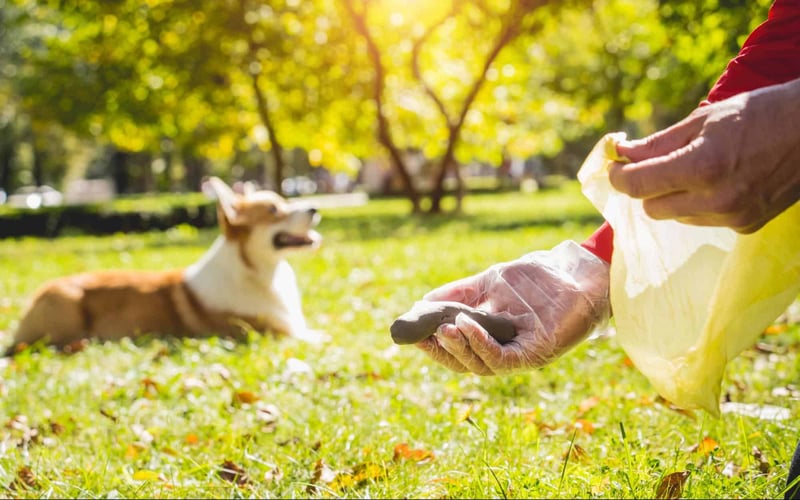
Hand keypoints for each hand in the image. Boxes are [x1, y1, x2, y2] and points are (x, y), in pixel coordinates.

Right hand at [414, 241, 609, 374]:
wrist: (576, 271)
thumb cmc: (537, 278)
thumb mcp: (489, 283)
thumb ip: (459, 294)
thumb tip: (422, 303)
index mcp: (492, 338)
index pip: (457, 350)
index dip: (433, 345)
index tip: (411, 332)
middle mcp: (504, 351)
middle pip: (465, 363)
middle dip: (442, 351)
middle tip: (424, 332)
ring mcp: (520, 354)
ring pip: (481, 365)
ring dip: (459, 348)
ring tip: (443, 328)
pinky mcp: (536, 353)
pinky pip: (503, 358)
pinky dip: (481, 344)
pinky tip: (466, 325)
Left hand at [608, 76, 799, 233]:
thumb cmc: (761, 113)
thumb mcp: (704, 120)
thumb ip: (658, 143)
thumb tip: (621, 153)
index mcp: (703, 167)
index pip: (639, 186)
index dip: (619, 177)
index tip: (615, 166)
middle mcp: (717, 199)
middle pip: (652, 207)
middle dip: (647, 186)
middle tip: (654, 163)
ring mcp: (733, 216)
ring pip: (675, 216)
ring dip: (673, 196)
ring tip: (699, 167)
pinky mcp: (746, 226)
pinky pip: (702, 220)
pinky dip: (699, 204)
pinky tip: (721, 180)